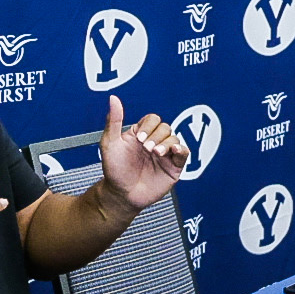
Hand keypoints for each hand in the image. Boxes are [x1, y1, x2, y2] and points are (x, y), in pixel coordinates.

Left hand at [92, 95, 188, 216]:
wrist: (121, 194)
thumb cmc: (114, 171)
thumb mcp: (110, 143)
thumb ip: (114, 120)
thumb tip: (113, 98)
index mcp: (140, 134)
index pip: (152, 119)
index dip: (148, 126)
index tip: (139, 138)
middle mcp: (154, 142)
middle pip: (165, 127)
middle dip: (156, 136)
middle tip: (146, 148)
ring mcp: (164, 155)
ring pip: (175, 139)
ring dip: (166, 144)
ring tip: (155, 153)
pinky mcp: (173, 167)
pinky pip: (184, 153)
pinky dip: (181, 150)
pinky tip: (174, 152)